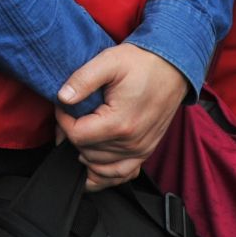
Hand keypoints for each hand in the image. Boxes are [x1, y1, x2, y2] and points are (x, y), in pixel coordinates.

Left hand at [55, 44, 188, 191]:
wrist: (172, 68)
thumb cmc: (142, 63)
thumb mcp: (109, 61)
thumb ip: (83, 79)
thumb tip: (63, 97)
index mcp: (120, 123)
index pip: (77, 136)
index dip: (63, 120)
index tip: (64, 104)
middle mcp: (132, 143)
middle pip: (86, 152)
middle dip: (71, 135)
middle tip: (69, 115)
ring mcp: (141, 150)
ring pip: (100, 167)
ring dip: (84, 153)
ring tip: (79, 132)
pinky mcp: (145, 151)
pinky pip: (122, 174)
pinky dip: (104, 173)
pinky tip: (93, 163)